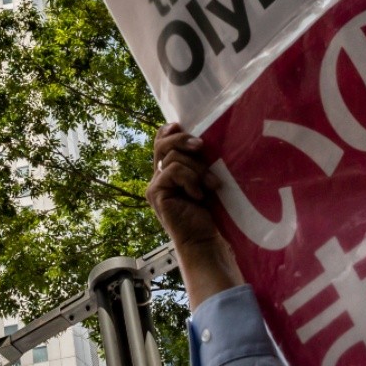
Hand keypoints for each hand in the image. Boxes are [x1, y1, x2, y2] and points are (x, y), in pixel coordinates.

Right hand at [147, 123, 243, 308]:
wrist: (205, 240)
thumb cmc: (210, 211)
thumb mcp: (205, 178)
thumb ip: (199, 160)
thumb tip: (204, 138)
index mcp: (168, 170)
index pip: (161, 140)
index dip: (169, 130)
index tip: (181, 125)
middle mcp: (158, 176)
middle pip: (162, 143)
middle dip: (183, 140)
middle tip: (201, 146)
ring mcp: (155, 185)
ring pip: (172, 157)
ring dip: (197, 168)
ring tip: (211, 184)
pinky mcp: (156, 193)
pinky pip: (173, 171)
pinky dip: (190, 179)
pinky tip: (199, 194)